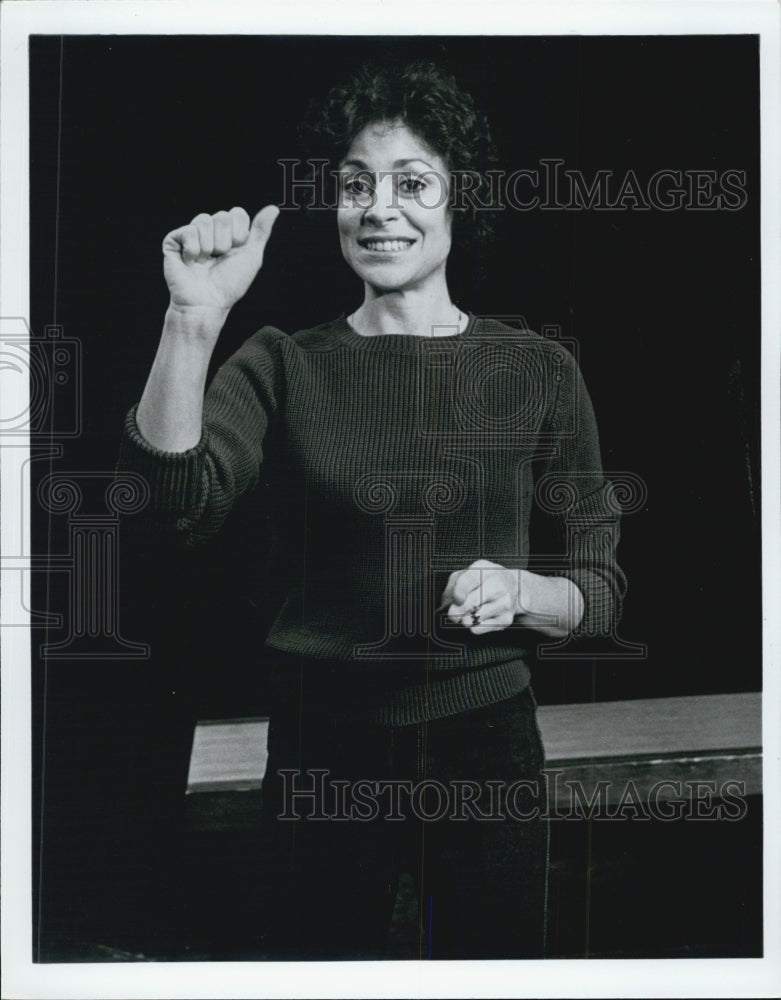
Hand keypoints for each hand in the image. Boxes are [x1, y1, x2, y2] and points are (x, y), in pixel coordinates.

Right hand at [162, 205, 278, 315]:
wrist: (208, 303)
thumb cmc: (229, 284)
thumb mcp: (251, 256)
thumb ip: (261, 231)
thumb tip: (273, 208)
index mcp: (228, 233)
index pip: (237, 213)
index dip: (240, 234)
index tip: (236, 251)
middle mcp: (210, 231)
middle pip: (222, 216)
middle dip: (224, 242)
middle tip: (218, 259)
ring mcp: (191, 234)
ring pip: (204, 220)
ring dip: (209, 247)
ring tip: (204, 263)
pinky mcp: (174, 241)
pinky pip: (188, 231)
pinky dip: (193, 250)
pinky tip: (191, 262)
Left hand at [441, 559, 522, 635]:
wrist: (516, 587)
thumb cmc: (486, 580)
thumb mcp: (470, 573)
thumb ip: (454, 584)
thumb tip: (446, 603)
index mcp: (485, 570)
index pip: (468, 581)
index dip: (458, 592)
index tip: (456, 599)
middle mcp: (498, 586)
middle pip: (471, 603)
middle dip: (455, 611)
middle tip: (452, 613)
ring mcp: (504, 604)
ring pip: (473, 618)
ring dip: (463, 619)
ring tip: (466, 614)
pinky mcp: (505, 620)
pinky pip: (478, 629)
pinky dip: (472, 626)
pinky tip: (476, 619)